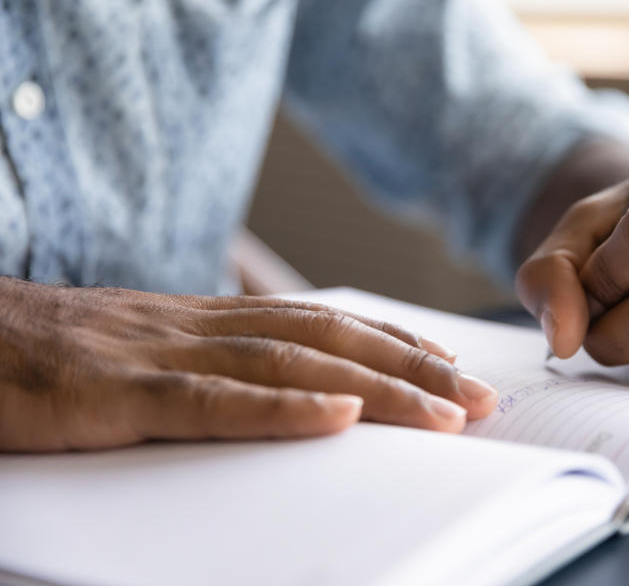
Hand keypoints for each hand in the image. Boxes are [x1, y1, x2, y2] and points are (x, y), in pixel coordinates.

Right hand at [0, 279, 496, 451]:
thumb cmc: (41, 354)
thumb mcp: (136, 355)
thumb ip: (202, 367)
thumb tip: (272, 390)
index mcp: (202, 320)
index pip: (319, 323)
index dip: (391, 342)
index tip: (449, 365)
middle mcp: (195, 326)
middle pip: (327, 339)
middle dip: (411, 367)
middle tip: (479, 397)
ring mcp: (157, 354)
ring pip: (289, 363)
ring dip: (376, 387)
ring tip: (444, 412)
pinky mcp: (113, 393)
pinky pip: (211, 399)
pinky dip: (282, 407)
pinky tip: (339, 414)